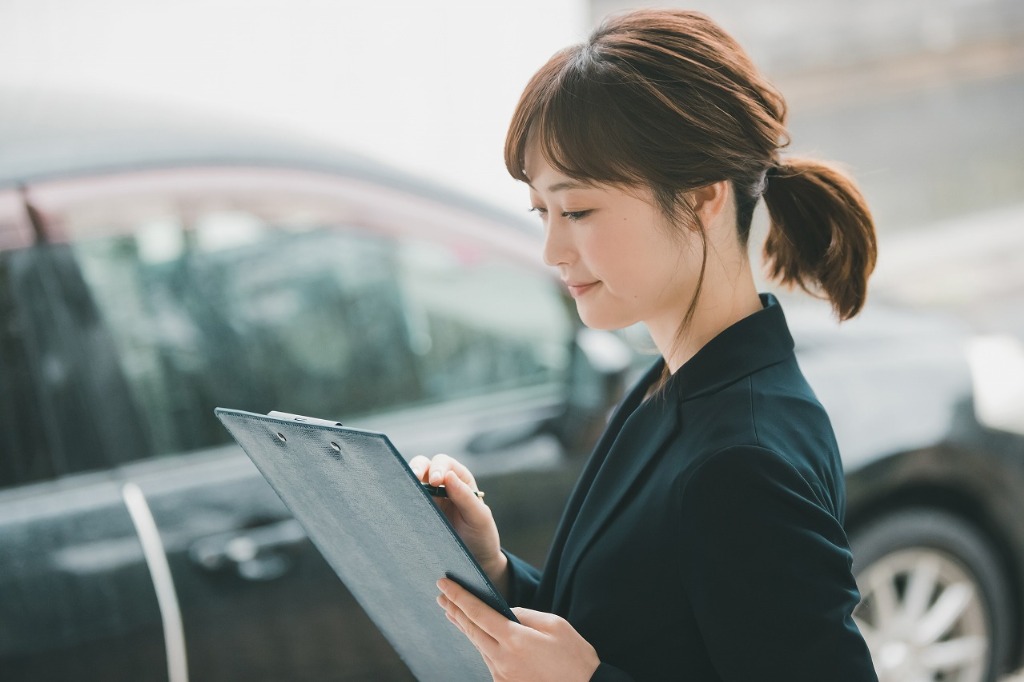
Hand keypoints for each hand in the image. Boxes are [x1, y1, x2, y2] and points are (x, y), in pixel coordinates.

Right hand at [409, 454, 506, 589]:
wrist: (475, 561)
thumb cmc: (481, 536)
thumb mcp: (479, 517)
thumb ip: (466, 497)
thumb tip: (448, 475)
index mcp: (460, 480)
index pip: (445, 463)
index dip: (438, 467)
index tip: (436, 481)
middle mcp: (442, 485)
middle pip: (424, 466)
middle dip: (418, 467)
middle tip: (415, 478)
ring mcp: (428, 499)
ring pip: (411, 481)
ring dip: (406, 481)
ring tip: (402, 488)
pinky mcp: (417, 514)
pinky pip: (407, 502)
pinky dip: (401, 498)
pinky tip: (397, 504)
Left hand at [437, 578, 599, 681]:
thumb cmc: (575, 657)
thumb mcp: (555, 625)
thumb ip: (525, 615)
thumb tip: (506, 612)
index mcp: (515, 639)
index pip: (478, 613)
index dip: (459, 597)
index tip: (443, 585)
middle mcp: (502, 659)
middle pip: (471, 630)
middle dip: (454, 610)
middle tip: (441, 597)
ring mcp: (502, 676)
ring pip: (479, 646)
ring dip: (467, 628)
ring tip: (455, 613)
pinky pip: (489, 661)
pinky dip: (483, 645)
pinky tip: (480, 637)